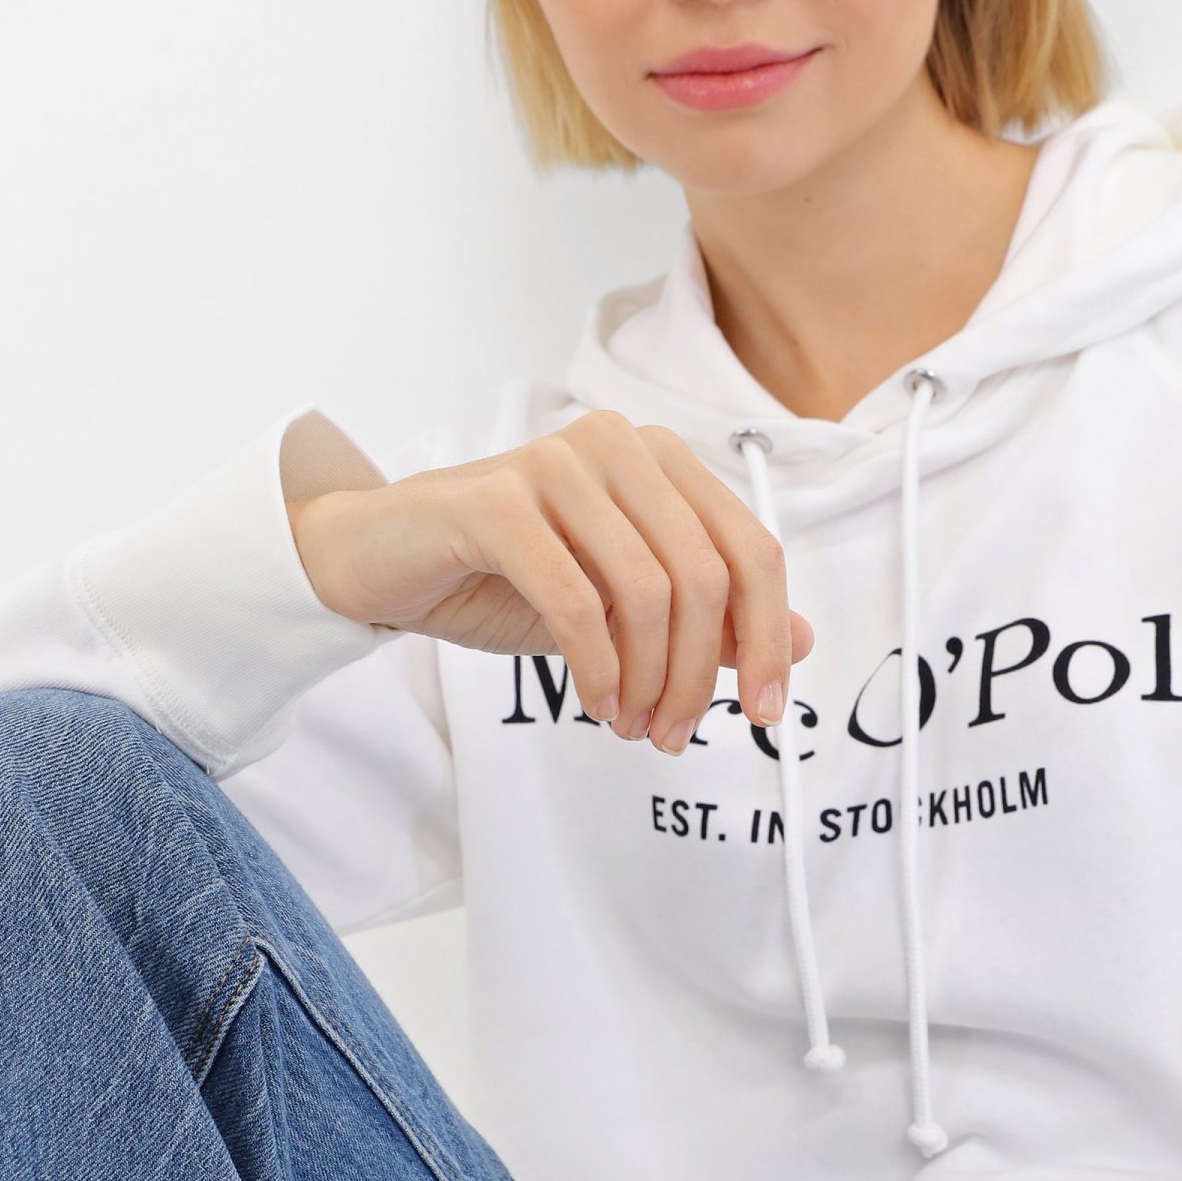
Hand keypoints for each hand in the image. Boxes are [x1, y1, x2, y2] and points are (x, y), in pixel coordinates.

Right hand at [285, 407, 812, 755]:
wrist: (381, 559)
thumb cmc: (500, 575)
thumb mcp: (617, 606)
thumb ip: (705, 617)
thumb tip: (800, 641)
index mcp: (659, 459)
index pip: (749, 549)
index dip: (767, 636)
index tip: (763, 710)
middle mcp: (615, 446)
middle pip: (703, 573)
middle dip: (698, 673)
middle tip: (675, 734)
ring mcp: (554, 464)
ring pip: (645, 589)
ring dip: (648, 677)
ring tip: (631, 724)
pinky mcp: (495, 501)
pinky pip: (574, 597)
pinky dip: (596, 664)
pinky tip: (596, 701)